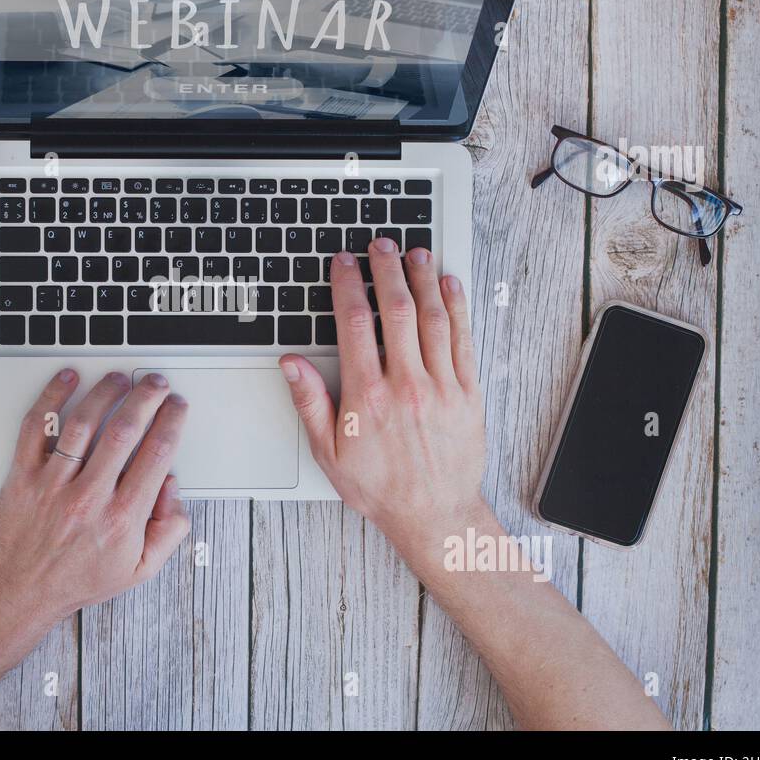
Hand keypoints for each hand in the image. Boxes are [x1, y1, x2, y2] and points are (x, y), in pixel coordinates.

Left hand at [0, 370, 190, 637]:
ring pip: (84, 423)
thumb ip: (168, 530)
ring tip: (119, 378)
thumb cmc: (79, 579)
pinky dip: (51, 397)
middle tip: (155, 383)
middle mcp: (89, 497)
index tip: (177, 407)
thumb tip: (172, 487)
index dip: (172, 422)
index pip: (156, 454)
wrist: (22, 591)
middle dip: (146, 398)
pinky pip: (37, 427)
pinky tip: (66, 380)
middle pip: (124, 430)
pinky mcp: (24, 476)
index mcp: (122, 518)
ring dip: (105, 392)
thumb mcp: (139, 569)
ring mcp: (54, 484)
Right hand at [279, 240, 486, 561]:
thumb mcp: (328, 452)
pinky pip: (463, 339)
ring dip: (422, 278)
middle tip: (380, 245)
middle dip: (386, 269)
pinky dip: (456, 307)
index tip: (344, 263)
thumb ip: (309, 402)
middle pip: (397, 308)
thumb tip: (291, 364)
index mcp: (368, 395)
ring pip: (433, 316)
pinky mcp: (468, 393)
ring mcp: (441, 386)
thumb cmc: (380, 487)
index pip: (355, 322)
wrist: (434, 515)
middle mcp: (406, 384)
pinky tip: (449, 286)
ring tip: (414, 253)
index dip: (348, 285)